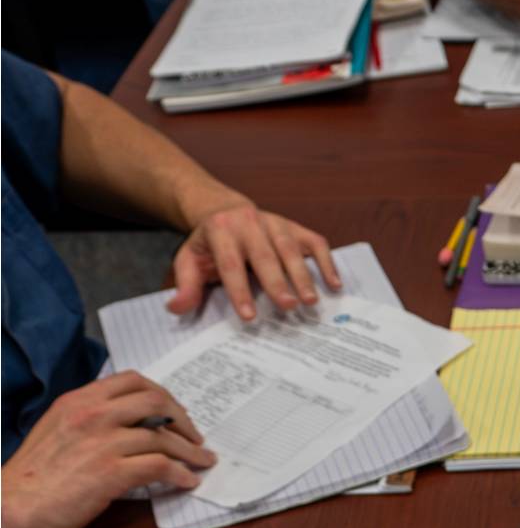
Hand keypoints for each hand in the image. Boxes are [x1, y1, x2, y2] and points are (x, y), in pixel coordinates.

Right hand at [0, 373, 214, 527]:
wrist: (9, 505)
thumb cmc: (35, 474)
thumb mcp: (58, 428)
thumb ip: (91, 418)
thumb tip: (131, 421)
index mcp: (79, 401)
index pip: (132, 381)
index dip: (163, 395)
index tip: (176, 413)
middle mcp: (92, 415)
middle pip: (157, 403)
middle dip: (184, 420)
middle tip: (195, 438)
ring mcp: (102, 443)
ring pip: (164, 437)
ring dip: (191, 451)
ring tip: (203, 461)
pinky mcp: (110, 473)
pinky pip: (160, 466)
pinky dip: (181, 473)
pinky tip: (187, 481)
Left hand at [171, 198, 339, 321]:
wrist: (224, 210)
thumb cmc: (210, 244)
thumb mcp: (190, 260)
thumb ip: (185, 285)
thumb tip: (176, 308)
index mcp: (220, 230)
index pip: (230, 263)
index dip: (240, 290)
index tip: (249, 316)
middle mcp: (249, 223)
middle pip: (264, 255)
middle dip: (277, 282)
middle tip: (288, 306)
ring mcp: (276, 224)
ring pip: (291, 249)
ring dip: (303, 276)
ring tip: (311, 301)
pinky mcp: (295, 227)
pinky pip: (315, 243)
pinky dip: (327, 263)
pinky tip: (335, 284)